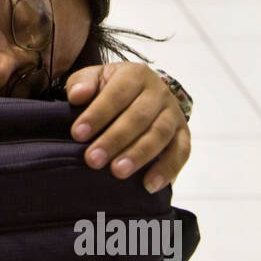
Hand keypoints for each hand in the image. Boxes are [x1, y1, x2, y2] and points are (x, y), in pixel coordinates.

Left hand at [65, 61, 190, 192]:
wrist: (141, 94)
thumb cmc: (110, 89)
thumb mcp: (94, 79)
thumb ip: (82, 83)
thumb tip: (76, 95)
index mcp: (135, 75)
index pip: (117, 94)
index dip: (97, 114)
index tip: (77, 134)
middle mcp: (159, 92)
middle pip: (139, 116)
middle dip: (115, 139)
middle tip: (93, 160)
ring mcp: (174, 114)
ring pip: (160, 134)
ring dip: (139, 155)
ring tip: (118, 173)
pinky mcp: (183, 134)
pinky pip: (181, 152)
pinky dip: (167, 169)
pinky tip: (149, 185)